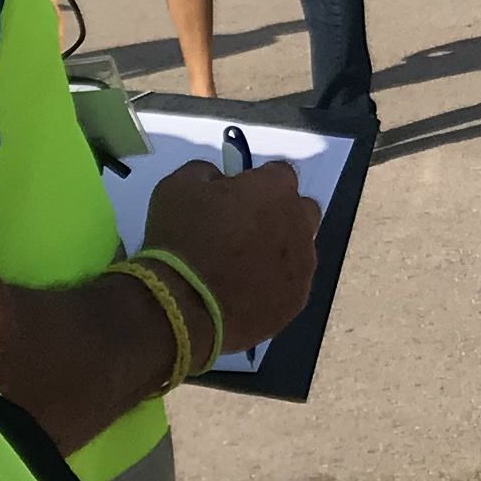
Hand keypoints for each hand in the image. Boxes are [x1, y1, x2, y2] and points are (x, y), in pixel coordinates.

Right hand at [136, 157, 320, 353]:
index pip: (280, 173)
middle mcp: (299, 223)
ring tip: (243, 266)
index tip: (236, 195)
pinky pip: (291, 285)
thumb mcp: (178, 187)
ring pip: (299, 250)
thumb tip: (218, 180)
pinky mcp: (296, 301)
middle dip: (279, 213)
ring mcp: (302, 266)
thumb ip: (206, 172)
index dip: (257, 182)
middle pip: (301, 209)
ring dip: (278, 250)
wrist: (183, 307)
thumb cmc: (181, 240)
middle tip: (244, 228)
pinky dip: (274, 284)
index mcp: (275, 189)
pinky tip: (246, 292)